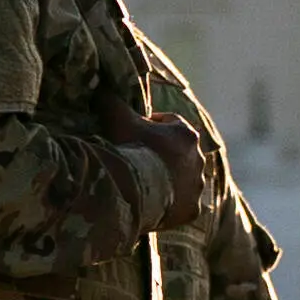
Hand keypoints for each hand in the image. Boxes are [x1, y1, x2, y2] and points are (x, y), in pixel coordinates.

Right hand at [112, 112, 227, 226]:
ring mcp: (197, 186)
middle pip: (180, 154)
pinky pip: (184, 207)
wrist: (137, 189)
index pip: (171, 123)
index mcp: (186, 134)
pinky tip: (155, 208)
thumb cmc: (132, 150)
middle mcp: (198, 159)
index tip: (136, 132)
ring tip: (146, 187)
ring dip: (170, 182)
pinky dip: (173, 207)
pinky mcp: (193, 210)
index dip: (152, 126)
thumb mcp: (120, 120)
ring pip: (185, 181)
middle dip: (163, 156)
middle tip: (140, 162)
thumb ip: (113, 103)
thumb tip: (101, 89)